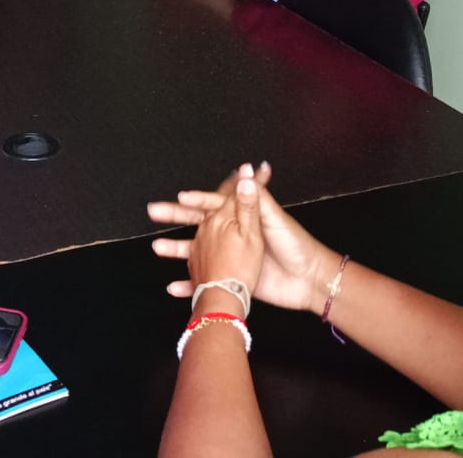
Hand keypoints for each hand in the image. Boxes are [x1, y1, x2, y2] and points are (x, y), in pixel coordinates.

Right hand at [149, 163, 340, 313]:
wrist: (309, 281)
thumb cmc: (295, 246)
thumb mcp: (275, 219)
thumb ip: (257, 200)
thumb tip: (245, 174)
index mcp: (243, 218)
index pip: (214, 203)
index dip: (198, 199)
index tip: (181, 196)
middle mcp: (232, 236)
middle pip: (198, 223)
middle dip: (176, 216)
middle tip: (153, 211)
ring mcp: (230, 258)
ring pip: (196, 252)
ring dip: (176, 251)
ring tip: (156, 248)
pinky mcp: (233, 280)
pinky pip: (204, 283)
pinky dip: (188, 286)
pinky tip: (173, 288)